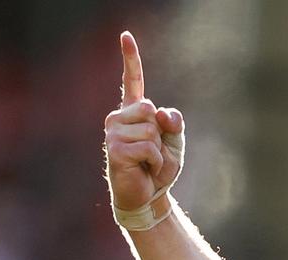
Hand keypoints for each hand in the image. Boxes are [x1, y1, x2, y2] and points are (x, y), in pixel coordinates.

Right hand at [104, 31, 184, 211]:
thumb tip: (160, 113)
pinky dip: (155, 161)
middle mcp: (119, 118)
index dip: (130, 59)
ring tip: (148, 162)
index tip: (125, 35)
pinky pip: (148, 148)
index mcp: (134, 112)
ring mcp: (113, 133)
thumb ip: (174, 123)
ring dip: (158, 151)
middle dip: (161, 133)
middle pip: (150, 109)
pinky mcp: (114, 149)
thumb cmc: (159, 168)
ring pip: (150, 130)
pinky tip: (144, 169)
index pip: (132, 81)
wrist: (149, 196)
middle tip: (153, 151)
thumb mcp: (175, 142)